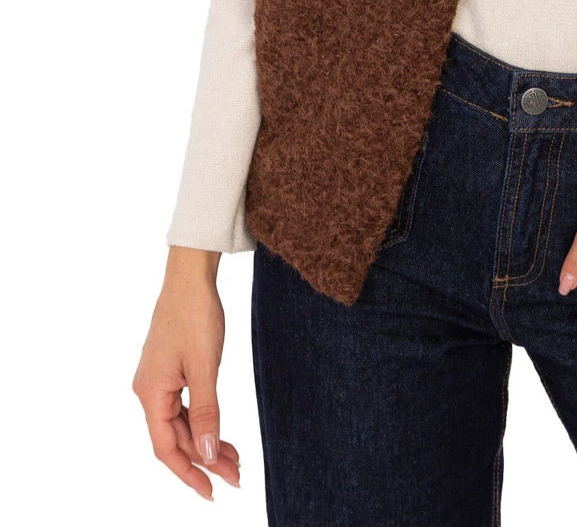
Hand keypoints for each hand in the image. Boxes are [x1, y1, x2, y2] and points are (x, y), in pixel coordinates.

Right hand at [132, 250, 240, 500]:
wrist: (191, 276)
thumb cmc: (195, 315)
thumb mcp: (204, 366)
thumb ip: (206, 411)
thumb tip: (205, 454)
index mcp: (151, 393)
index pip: (167, 448)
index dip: (188, 474)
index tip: (213, 492)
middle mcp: (149, 390)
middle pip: (176, 438)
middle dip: (205, 459)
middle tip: (237, 476)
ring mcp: (158, 380)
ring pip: (181, 423)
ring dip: (205, 442)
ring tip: (235, 458)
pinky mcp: (169, 370)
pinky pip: (184, 407)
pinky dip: (203, 421)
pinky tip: (219, 432)